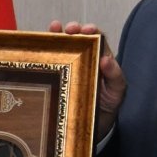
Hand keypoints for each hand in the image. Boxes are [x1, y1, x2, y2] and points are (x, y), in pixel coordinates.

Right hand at [48, 21, 126, 138]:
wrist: (91, 129)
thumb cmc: (106, 108)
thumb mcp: (116, 93)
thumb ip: (116, 77)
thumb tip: (106, 59)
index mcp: (100, 60)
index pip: (96, 40)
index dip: (91, 31)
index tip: (87, 29)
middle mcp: (83, 60)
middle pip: (77, 39)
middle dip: (73, 29)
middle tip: (70, 30)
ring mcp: (68, 67)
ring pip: (62, 46)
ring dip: (57, 34)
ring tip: (54, 28)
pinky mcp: (55, 76)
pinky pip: (49, 60)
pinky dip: (44, 49)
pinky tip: (39, 42)